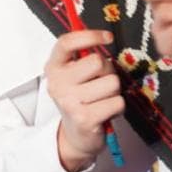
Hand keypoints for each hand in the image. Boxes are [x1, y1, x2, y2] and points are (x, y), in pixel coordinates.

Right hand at [44, 29, 122, 171]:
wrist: (75, 135)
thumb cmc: (79, 99)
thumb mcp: (73, 75)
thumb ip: (83, 56)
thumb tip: (103, 36)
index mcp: (54, 67)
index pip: (67, 42)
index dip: (89, 35)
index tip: (107, 37)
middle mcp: (58, 83)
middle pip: (97, 62)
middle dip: (108, 70)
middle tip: (101, 81)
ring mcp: (70, 102)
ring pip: (112, 82)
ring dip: (114, 91)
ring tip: (103, 99)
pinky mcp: (85, 119)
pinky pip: (117, 102)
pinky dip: (117, 107)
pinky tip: (106, 111)